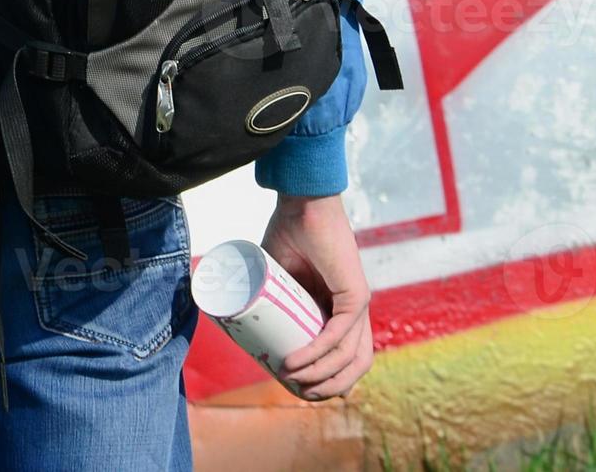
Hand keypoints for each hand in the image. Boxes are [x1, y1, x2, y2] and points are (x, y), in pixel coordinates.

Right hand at [259, 193, 372, 400]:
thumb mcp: (276, 277)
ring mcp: (359, 303)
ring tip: (290, 379)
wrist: (302, 204)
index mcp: (339, 310)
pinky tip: (295, 364)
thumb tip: (236, 320)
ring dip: (321, 376)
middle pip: (354, 365)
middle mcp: (355, 311)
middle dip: (327, 387)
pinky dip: (318, 353)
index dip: (324, 379)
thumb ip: (267, 296)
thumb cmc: (288, 234)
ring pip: (350, 356)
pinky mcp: (357, 294)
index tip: (292, 386)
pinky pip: (339, 334)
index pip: (343, 356)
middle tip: (297, 392)